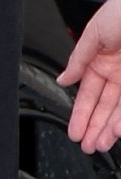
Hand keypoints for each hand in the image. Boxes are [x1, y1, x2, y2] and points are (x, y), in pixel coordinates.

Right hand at [58, 0, 120, 153]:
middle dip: (94, 127)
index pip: (88, 93)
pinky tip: (117, 130)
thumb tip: (63, 79)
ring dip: (109, 128)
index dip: (80, 113)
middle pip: (104, 106)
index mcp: (101, 60)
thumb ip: (78, 58)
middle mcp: (118, 72)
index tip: (74, 131)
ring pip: (120, 109)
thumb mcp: (94, 32)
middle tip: (87, 146)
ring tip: (100, 144)